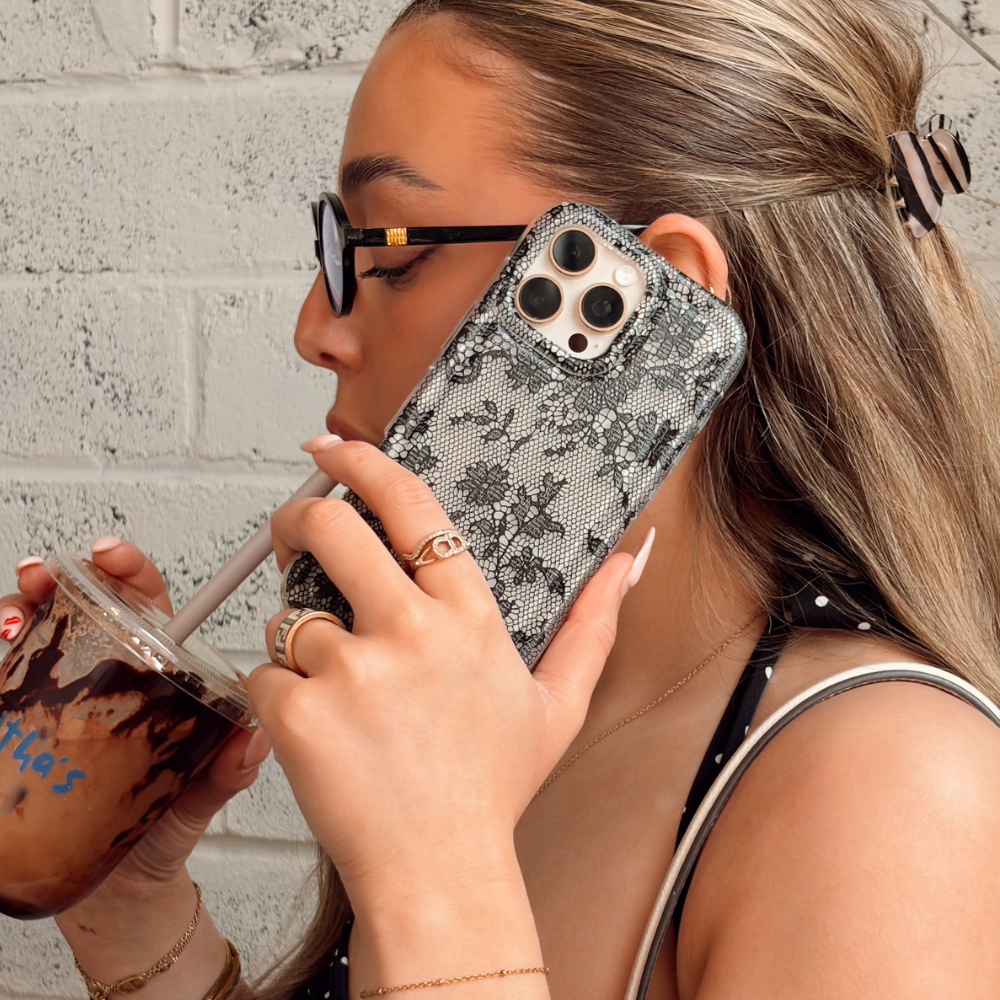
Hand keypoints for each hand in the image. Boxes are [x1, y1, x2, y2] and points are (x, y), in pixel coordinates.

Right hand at [2, 540, 269, 900]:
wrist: (120, 893)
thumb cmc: (165, 831)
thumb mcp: (202, 797)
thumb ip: (228, 771)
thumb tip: (253, 739)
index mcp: (154, 678)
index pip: (144, 607)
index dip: (127, 572)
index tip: (109, 554)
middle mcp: (105, 680)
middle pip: (80, 609)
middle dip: (58, 579)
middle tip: (43, 576)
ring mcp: (60, 703)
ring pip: (35, 638)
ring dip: (17, 611)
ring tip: (14, 616)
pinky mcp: (22, 730)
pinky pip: (5, 683)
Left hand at [250, 437, 648, 915]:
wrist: (439, 873)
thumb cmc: (490, 789)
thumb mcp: (558, 703)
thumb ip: (595, 623)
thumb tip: (632, 560)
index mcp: (468, 619)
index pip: (410, 508)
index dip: (363, 464)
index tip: (335, 448)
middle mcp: (412, 633)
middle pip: (331, 530)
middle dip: (299, 519)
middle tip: (293, 531)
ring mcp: (353, 672)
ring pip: (289, 614)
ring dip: (298, 637)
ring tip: (337, 685)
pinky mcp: (301, 715)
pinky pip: (263, 673)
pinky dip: (279, 693)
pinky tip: (320, 729)